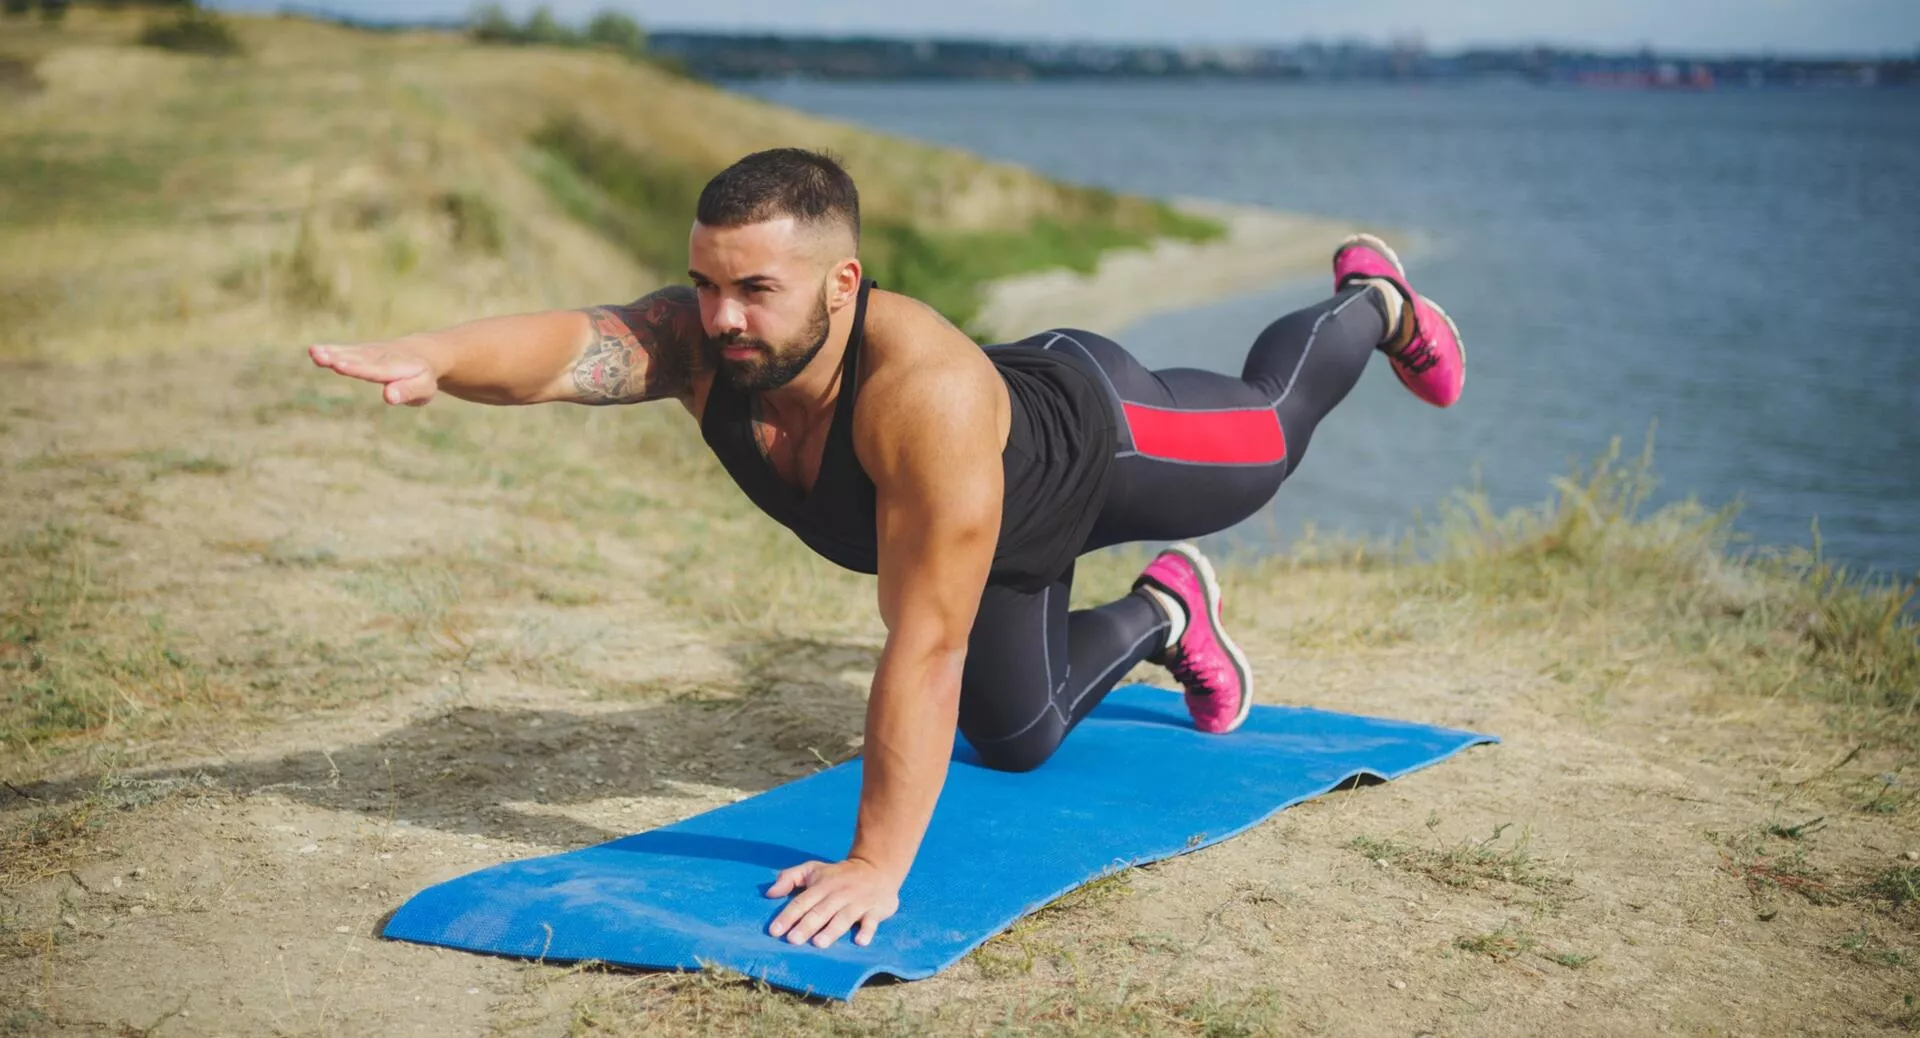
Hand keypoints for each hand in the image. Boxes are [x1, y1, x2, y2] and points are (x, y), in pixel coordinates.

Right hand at [308, 339, 441, 406]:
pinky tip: (313, 350)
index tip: (340, 366)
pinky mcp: (361, 351)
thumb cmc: (423, 377)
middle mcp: (380, 357)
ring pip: (349, 353)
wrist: (423, 352)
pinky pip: (345, 350)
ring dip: (331, 353)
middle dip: (341, 360)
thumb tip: (389, 396)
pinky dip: (330, 350)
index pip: (374, 369)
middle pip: (358, 360)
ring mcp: (369, 352)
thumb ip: (408, 391)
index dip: (357, 368)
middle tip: (322, 359)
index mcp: (397, 368)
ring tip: (314, 353)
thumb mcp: (423, 388)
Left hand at [765, 858, 900, 948]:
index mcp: (821, 886)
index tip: (774, 931)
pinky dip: (867, 930)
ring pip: (843, 917)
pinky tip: (860, 941)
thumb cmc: (838, 874)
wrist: (877, 867)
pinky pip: (871, 921)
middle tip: (793, 940)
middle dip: (806, 925)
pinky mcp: (876, 910)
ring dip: (832, 930)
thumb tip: (769, 893)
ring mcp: (858, 902)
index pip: (801, 902)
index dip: (788, 916)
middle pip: (820, 911)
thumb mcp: (813, 869)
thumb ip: (789, 878)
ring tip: (819, 943)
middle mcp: (838, 894)